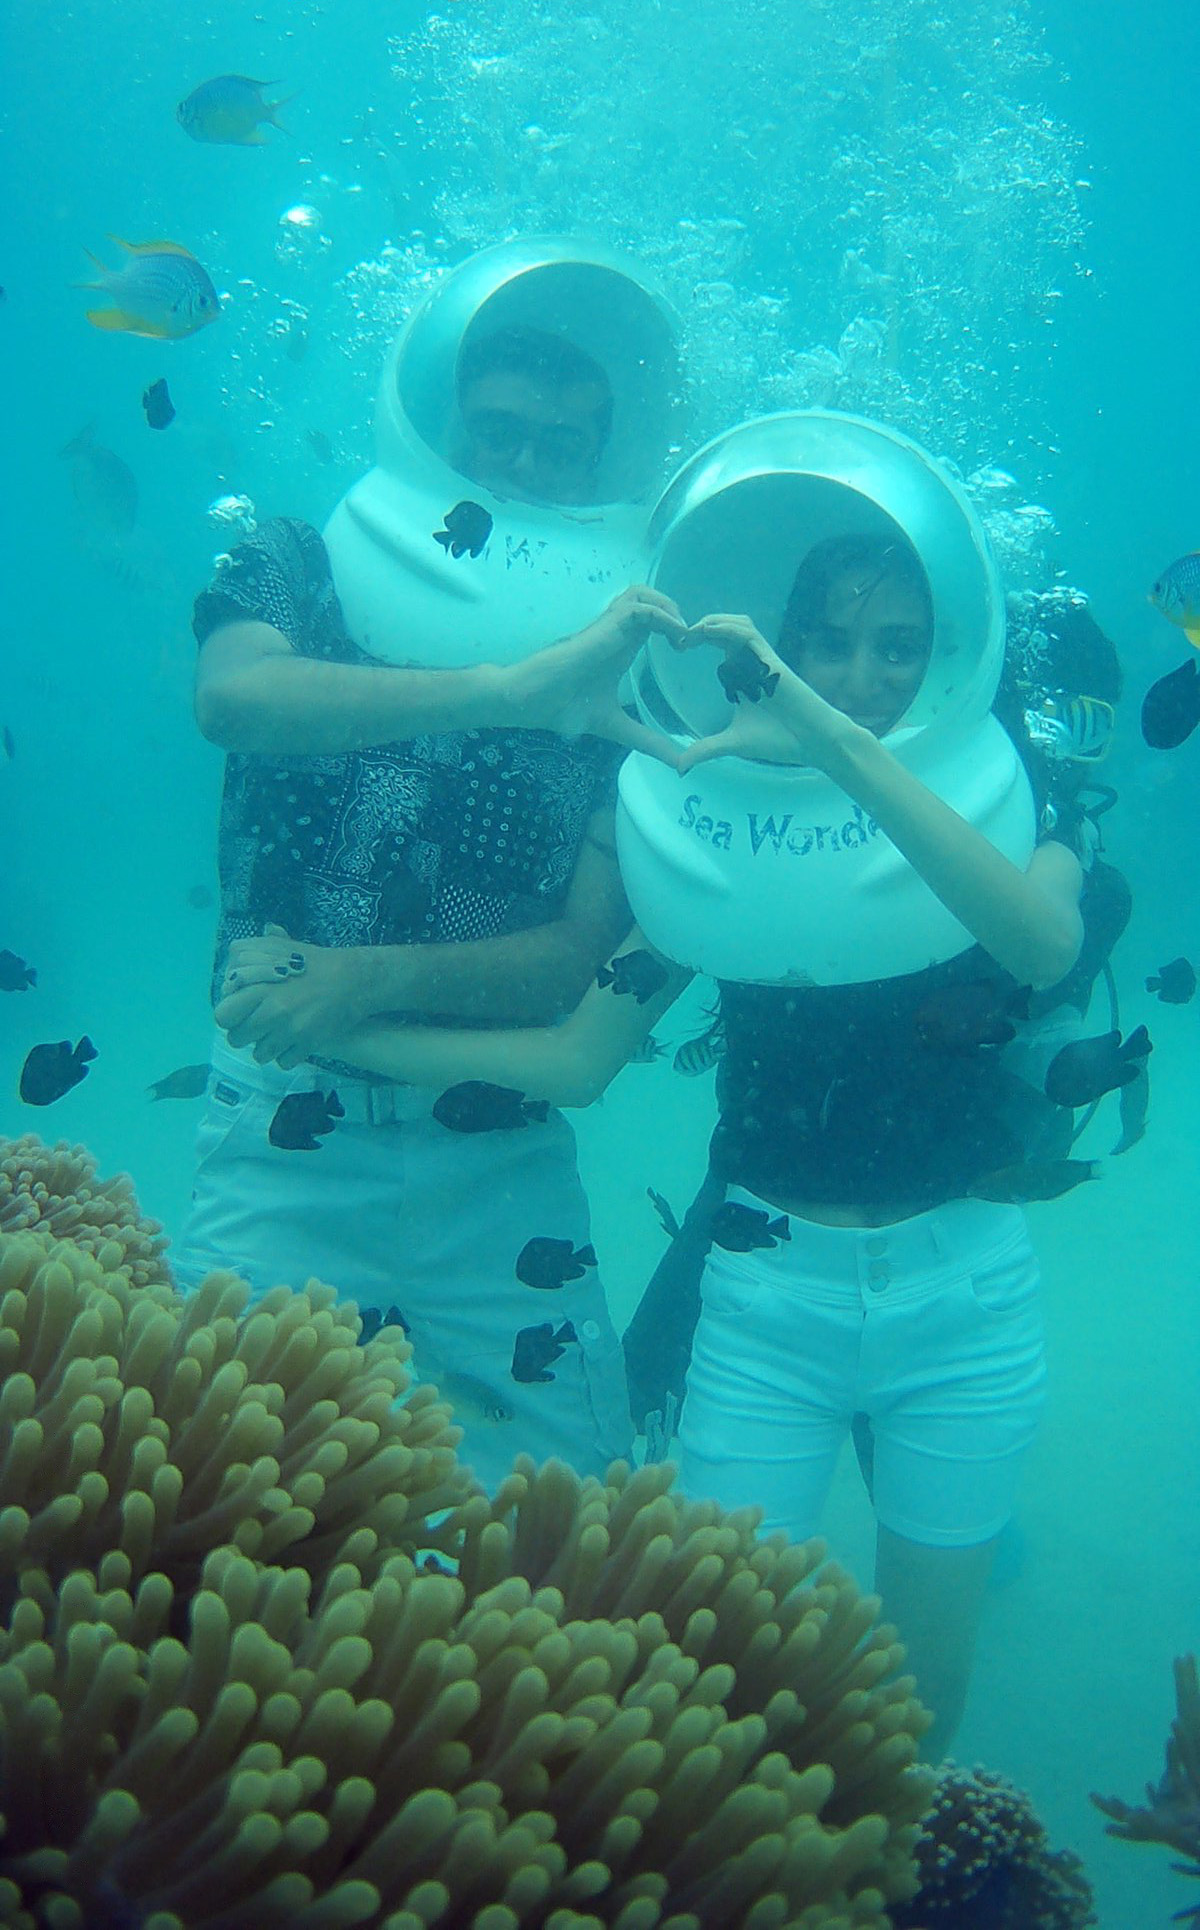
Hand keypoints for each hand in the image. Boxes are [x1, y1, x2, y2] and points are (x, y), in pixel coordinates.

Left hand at [215, 927, 376, 1068]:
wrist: (354, 979)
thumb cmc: (312, 962)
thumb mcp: (278, 947)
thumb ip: (248, 954)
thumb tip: (231, 968)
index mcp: (260, 989)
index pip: (223, 1016)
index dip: (230, 1015)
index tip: (241, 1011)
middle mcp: (272, 1012)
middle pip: (237, 1039)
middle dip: (245, 1033)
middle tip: (258, 1025)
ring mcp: (291, 1031)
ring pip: (259, 1054)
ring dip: (265, 1046)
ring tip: (277, 1034)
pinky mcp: (308, 1045)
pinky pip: (283, 1062)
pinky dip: (287, 1055)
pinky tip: (294, 1042)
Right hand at [504, 586, 688, 763]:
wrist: (533, 699)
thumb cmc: (565, 708)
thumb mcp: (618, 727)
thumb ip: (648, 741)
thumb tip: (679, 764)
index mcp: (622, 649)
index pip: (654, 624)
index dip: (676, 631)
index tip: (691, 654)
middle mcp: (618, 633)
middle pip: (653, 602)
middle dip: (679, 615)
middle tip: (693, 642)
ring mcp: (611, 627)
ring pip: (645, 595)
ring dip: (670, 608)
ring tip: (683, 634)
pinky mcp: (605, 626)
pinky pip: (640, 608)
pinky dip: (662, 615)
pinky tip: (675, 635)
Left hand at [674, 614, 854, 773]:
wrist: (811, 742)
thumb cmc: (779, 740)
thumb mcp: (732, 743)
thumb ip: (706, 749)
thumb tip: (680, 767)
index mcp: (741, 677)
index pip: (718, 646)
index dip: (697, 640)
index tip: (676, 647)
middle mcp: (750, 664)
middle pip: (724, 629)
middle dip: (700, 628)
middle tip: (677, 636)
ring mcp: (762, 660)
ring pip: (738, 625)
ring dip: (713, 622)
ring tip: (691, 631)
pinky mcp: (772, 661)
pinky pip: (749, 635)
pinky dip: (729, 629)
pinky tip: (709, 631)